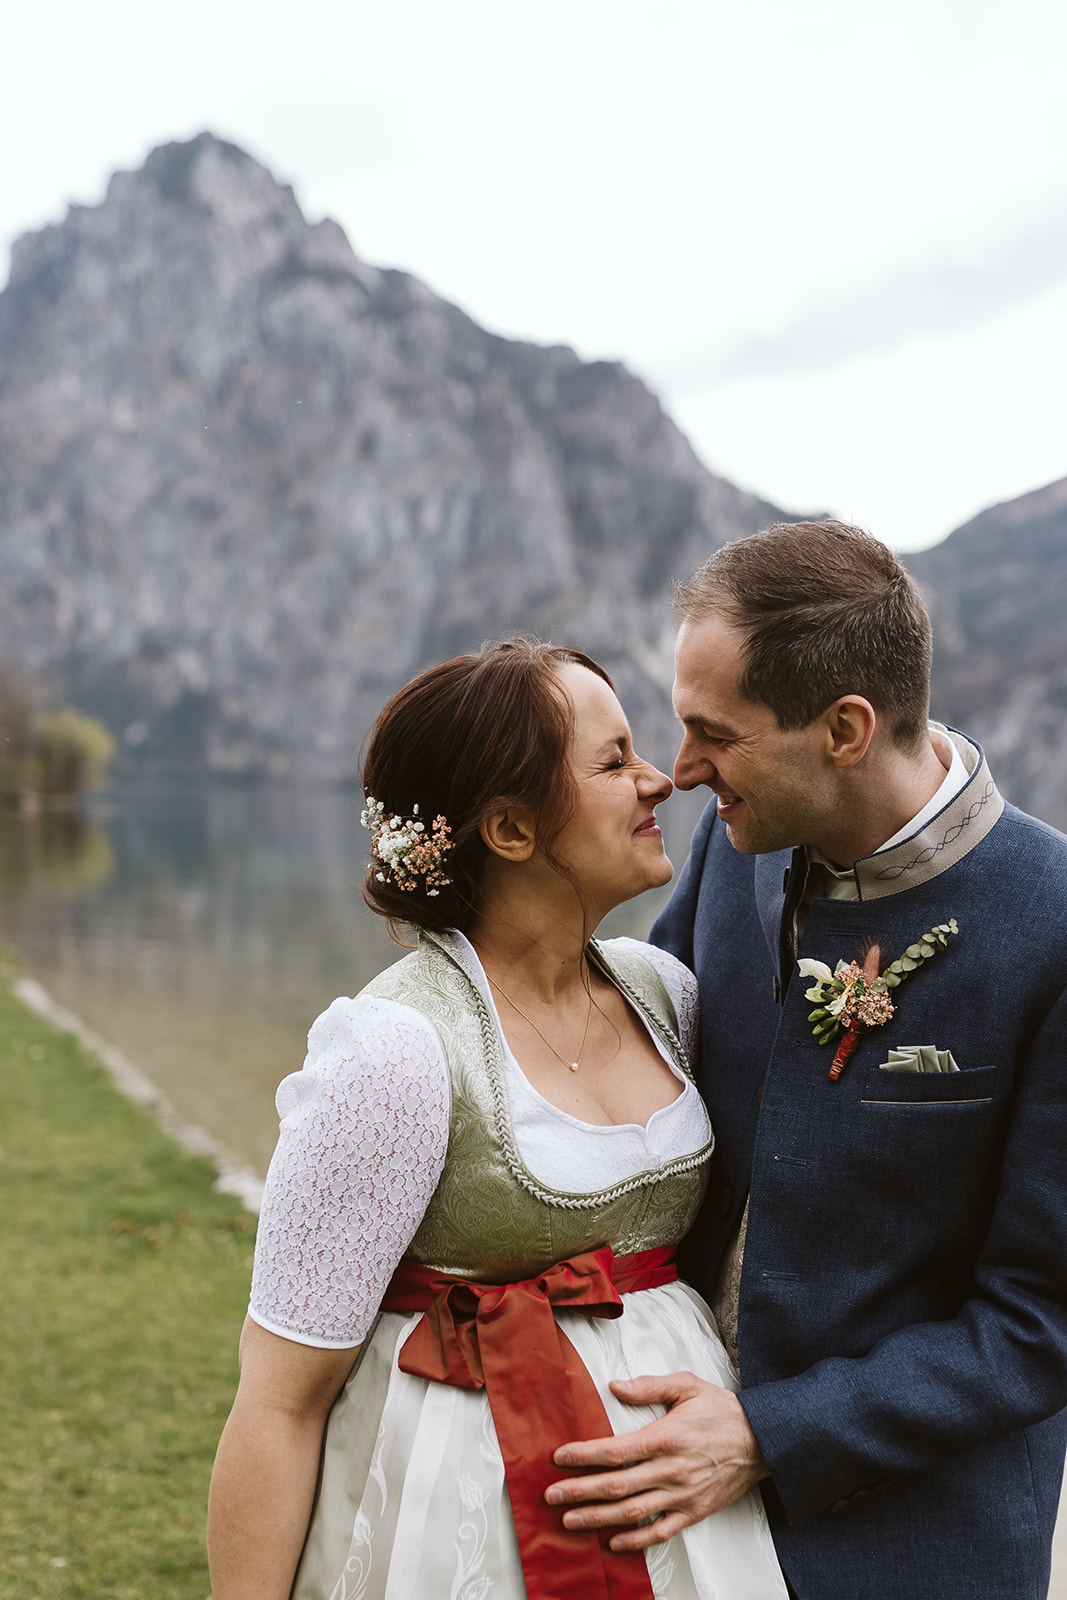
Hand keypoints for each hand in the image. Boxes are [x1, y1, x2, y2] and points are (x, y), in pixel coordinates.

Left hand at [545, 1371, 767, 1551]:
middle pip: (616, 1486)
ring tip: (570, 1521)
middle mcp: (670, 1471)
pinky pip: (659, 1532)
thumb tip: (615, 1386)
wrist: (763, 1441)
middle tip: (552, 1495)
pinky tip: (613, 1542)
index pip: (615, 1451)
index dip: (584, 1456)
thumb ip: (649, 1386)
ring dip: (598, 1519)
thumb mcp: (687, 1386)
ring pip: (632, 1513)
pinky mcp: (693, 1512)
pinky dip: (635, 1541)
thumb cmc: (723, 1411)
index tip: (560, 1458)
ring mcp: (681, 1495)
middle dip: (580, 1492)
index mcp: (666, 1438)